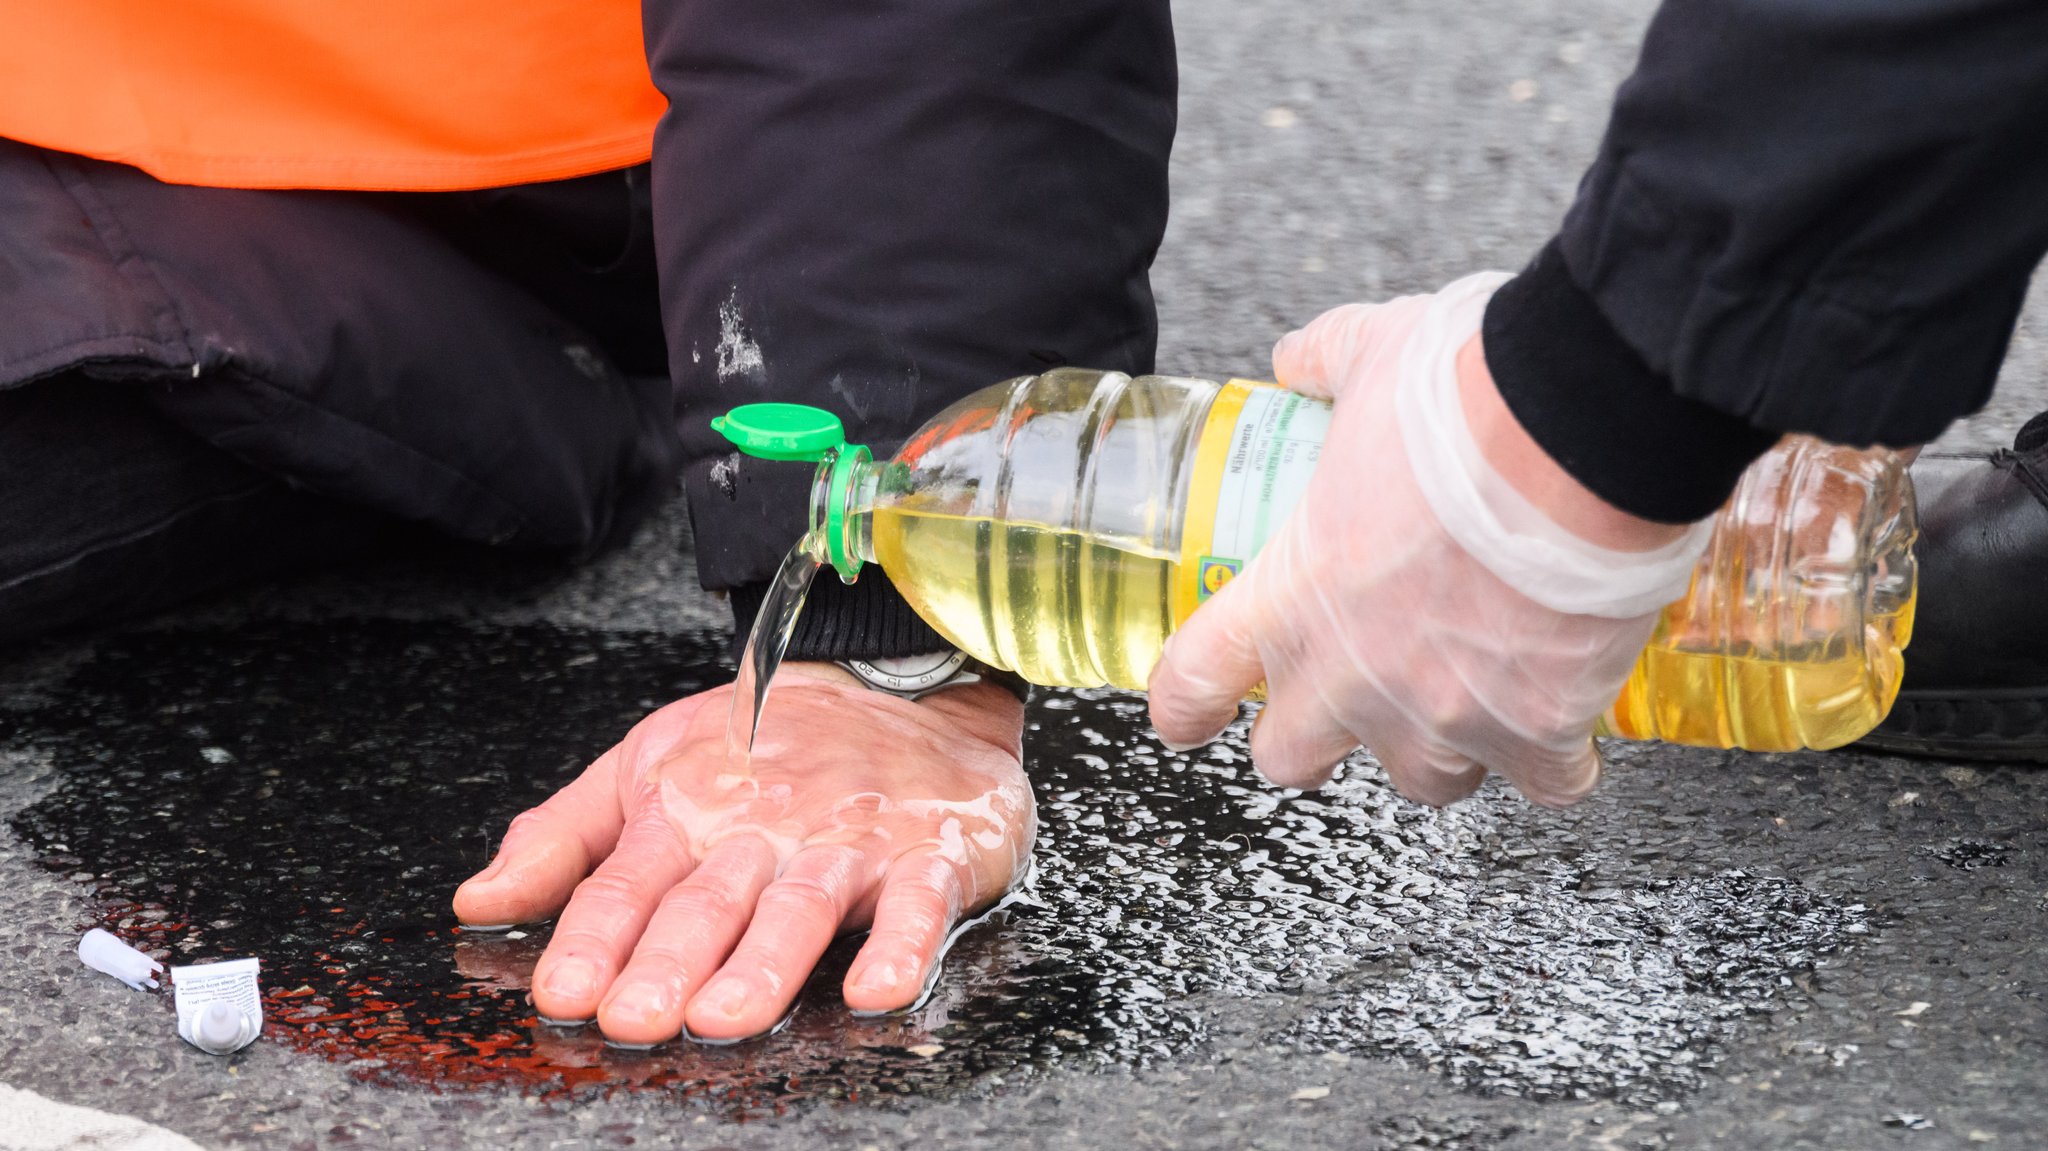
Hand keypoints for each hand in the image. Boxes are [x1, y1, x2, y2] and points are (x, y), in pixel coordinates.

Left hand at [451, 663, 1032, 1043]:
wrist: (902, 682)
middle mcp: (765, 826)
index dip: (595, 936)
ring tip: (723, 1018)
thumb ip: (563, 839)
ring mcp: (848, 841)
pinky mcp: (928, 853)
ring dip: (763, 963)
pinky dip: (900, 945)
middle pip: (709, 900)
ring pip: (800, 905)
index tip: (563, 990)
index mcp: (688, 808)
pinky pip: (917, 903)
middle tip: (633, 1019)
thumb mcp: (648, 763)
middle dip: (668, 961)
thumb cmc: (767, 738)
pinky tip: (875, 989)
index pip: (629, 880)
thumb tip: (475, 900)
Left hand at [1148, 275, 1705, 806]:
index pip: (1196, 678)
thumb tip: (1301, 361)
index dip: (1185, 704)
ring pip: (1424, 781)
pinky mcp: (1537, 731)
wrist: (1583, 437)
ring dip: (1438, 748)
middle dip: (1310, 742)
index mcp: (1290, 596)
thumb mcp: (1370, 356)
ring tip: (1465, 701)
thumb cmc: (1469, 405)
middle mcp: (1354, 676)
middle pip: (1295, 760)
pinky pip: (1546, 781)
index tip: (1188, 713)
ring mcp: (1444, 714)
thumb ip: (1326, 363)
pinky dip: (1558, 760)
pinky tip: (1569, 718)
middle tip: (1339, 707)